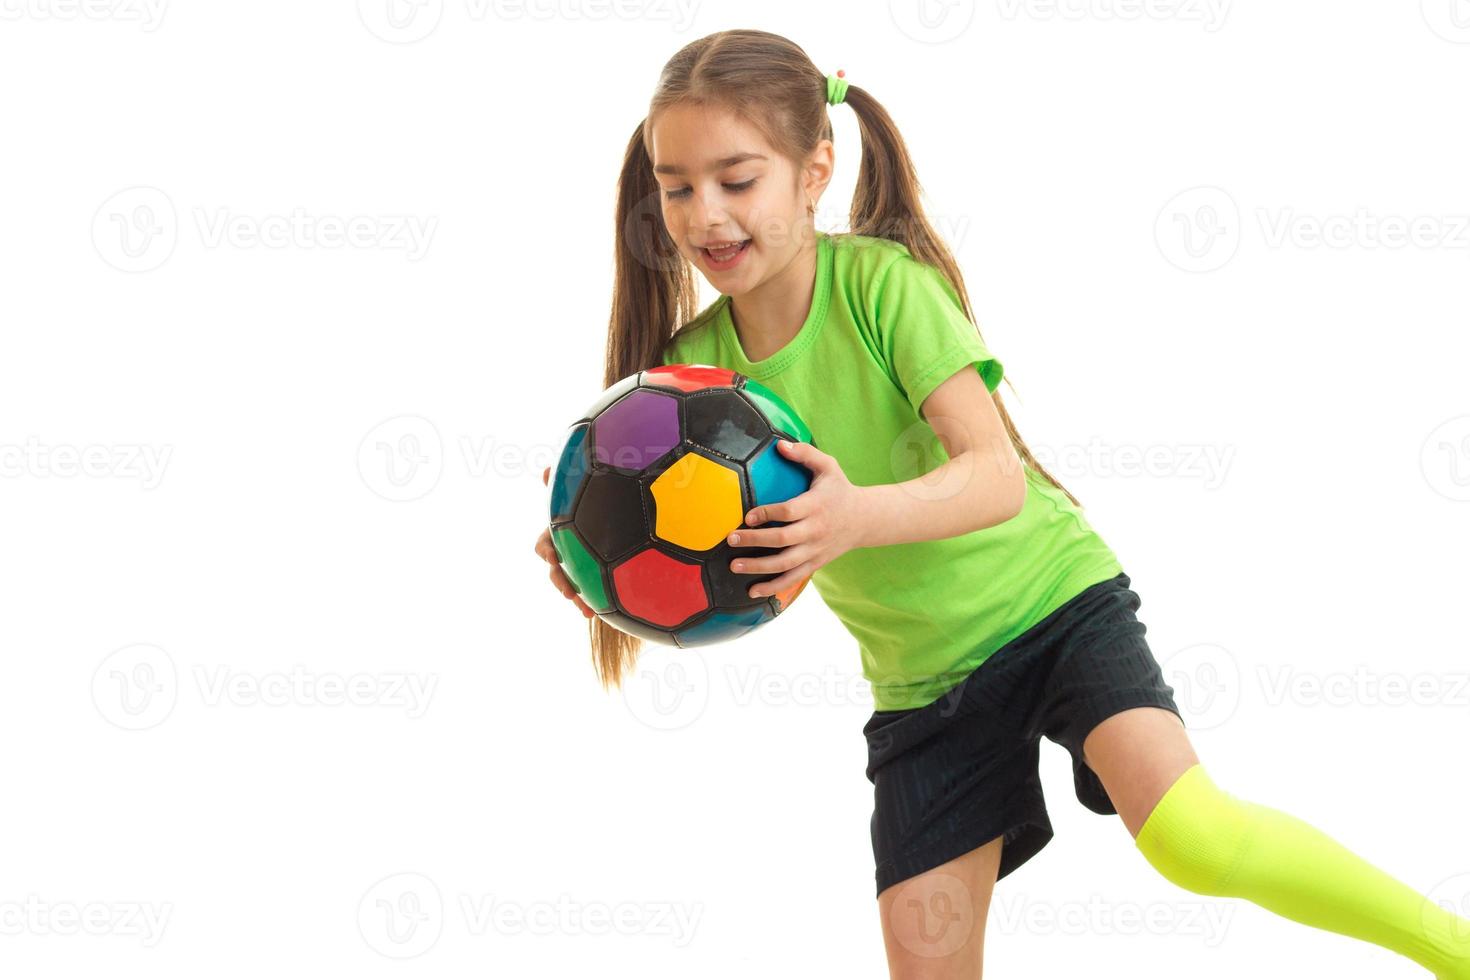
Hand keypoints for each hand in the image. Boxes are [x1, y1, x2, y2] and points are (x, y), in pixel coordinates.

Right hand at [535, 465, 595, 618]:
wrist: (624, 524)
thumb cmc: (598, 499)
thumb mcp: (585, 489)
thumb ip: (566, 482)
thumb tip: (546, 469)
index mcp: (562, 532)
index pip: (545, 542)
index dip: (545, 550)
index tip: (550, 555)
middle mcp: (568, 551)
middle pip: (556, 570)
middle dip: (560, 581)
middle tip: (568, 591)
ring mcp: (581, 566)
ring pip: (573, 586)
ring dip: (577, 597)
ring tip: (586, 609)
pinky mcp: (597, 578)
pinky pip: (593, 592)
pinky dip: (596, 602)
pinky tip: (605, 613)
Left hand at [724, 440, 867, 598]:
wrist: (865, 520)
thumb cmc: (839, 489)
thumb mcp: (828, 467)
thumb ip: (805, 454)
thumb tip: (779, 445)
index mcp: (816, 506)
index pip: (789, 511)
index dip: (767, 514)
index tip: (747, 516)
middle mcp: (815, 530)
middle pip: (783, 540)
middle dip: (755, 542)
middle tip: (731, 539)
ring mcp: (815, 550)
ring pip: (786, 564)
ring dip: (759, 568)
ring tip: (735, 567)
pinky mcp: (815, 564)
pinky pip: (793, 578)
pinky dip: (774, 587)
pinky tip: (753, 591)